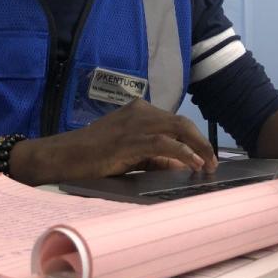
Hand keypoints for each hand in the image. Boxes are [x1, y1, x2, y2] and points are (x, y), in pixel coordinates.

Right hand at [12, 99, 217, 185]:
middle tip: (214, 162)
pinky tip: (193, 164)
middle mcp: (140, 112)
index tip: (206, 157)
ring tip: (209, 165)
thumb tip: (181, 166)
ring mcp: (135, 123)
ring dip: (197, 147)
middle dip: (201, 142)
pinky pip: (164, 144)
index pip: (175, 122)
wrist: (63, 156)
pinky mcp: (130, 139)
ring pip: (177, 128)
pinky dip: (183, 153)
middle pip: (181, 122)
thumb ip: (153, 158)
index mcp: (139, 111)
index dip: (194, 139)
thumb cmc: (92, 157)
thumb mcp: (129, 154)